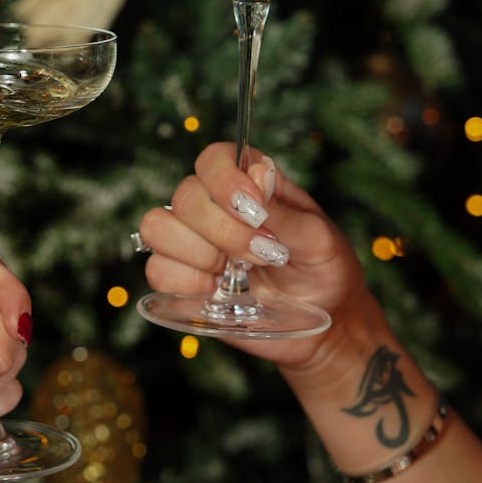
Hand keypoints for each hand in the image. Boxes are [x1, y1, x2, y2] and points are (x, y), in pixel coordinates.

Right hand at [139, 142, 368, 369]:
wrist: (325, 322)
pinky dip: (186, 282)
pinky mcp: (182, 279)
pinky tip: (217, 290)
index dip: (223, 180)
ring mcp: (193, 242)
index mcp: (248, 183)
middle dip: (223, 231)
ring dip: (199, 253)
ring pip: (158, 227)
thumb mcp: (319, 240)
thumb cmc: (325, 270)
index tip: (254, 211)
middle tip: (264, 254)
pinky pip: (156, 269)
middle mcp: (214, 206)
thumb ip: (284, 211)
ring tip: (236, 273)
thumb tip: (257, 175)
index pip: (213, 159)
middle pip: (185, 195)